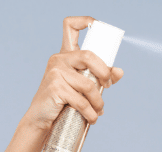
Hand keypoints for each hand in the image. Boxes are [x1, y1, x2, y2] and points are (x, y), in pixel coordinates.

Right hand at [23, 16, 123, 130]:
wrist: (42, 120)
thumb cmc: (63, 102)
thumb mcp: (84, 87)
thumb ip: (101, 77)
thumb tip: (119, 71)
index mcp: (66, 55)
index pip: (70, 26)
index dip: (85, 21)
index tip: (97, 26)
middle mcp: (59, 59)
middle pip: (89, 56)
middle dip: (104, 73)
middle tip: (107, 87)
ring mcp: (55, 72)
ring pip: (88, 84)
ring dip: (98, 102)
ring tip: (98, 111)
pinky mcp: (55, 87)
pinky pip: (81, 100)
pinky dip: (90, 112)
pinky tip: (92, 119)